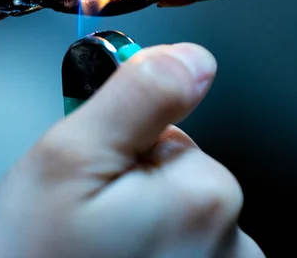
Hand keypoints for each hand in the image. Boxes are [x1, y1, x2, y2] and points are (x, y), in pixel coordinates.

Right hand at [0, 43, 263, 257]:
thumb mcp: (69, 157)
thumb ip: (137, 98)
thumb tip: (192, 58)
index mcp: (203, 199)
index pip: (170, 131)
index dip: (118, 143)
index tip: (86, 171)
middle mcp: (227, 246)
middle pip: (171, 173)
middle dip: (123, 183)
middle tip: (76, 216)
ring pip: (167, 212)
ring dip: (129, 221)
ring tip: (83, 248)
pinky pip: (170, 246)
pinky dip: (138, 248)